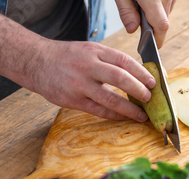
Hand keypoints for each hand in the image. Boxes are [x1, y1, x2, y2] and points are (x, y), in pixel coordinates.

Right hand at [28, 39, 155, 120]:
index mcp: (95, 51)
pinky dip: (114, 115)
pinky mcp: (73, 100)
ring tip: (141, 115)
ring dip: (129, 109)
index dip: (141, 73)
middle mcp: (88, 66)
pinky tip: (124, 117)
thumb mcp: (89, 50)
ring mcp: (80, 84)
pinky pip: (99, 110)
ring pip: (110, 98)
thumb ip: (109, 61)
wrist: (35, 62)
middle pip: (120, 78)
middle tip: (149, 98)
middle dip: (138, 90)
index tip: (153, 82)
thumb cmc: (67, 58)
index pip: (124, 60)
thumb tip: (138, 76)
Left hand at [115, 0, 175, 47]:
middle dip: (152, 26)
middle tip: (138, 17)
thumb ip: (126, 11)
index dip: (158, 40)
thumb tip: (132, 30)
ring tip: (142, 3)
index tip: (153, 47)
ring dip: (156, 15)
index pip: (161, 25)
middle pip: (163, 21)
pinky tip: (149, 0)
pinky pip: (168, 5)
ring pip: (166, 14)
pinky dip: (159, 7)